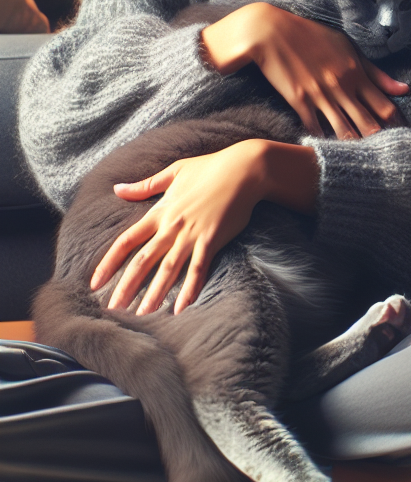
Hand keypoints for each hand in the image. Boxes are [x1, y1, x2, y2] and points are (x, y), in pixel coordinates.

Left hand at [92, 140, 268, 314]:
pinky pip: (198, 270)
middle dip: (126, 287)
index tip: (95, 283)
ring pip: (168, 270)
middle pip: (142, 261)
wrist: (244, 170)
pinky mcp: (212, 241)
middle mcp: (171, 227)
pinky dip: (189, 289)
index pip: (126, 241)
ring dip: (154, 293)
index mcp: (160, 211)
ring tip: (142, 314)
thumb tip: (116, 188)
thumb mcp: (174, 172)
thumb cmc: (210, 167)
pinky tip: (181, 307)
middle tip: (113, 309)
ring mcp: (192, 235)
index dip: (109, 263)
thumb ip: (145, 185)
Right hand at [201, 2, 407, 138]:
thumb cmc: (313, 37)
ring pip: (344, 130)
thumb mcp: (349, 48)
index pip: (386, 106)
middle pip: (369, 122)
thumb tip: (405, 90)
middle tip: (388, 158)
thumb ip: (377, 73)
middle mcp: (343, 86)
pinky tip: (329, 152)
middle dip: (379, 142)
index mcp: (357, 72)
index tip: (402, 139)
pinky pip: (315, 128)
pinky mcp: (299, 100)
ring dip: (354, 146)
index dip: (396, 125)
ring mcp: (321, 94)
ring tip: (364, 163)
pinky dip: (323, 141)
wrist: (271, 31)